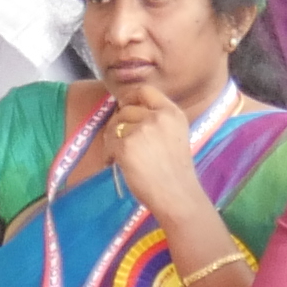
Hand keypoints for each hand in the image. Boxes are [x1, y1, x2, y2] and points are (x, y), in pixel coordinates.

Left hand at [95, 87, 209, 229]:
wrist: (177, 196)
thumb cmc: (175, 172)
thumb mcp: (175, 136)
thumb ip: (158, 121)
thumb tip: (126, 110)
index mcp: (173, 113)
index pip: (146, 91)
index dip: (130, 97)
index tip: (123, 106)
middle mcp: (158, 117)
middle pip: (126, 109)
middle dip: (118, 124)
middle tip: (118, 141)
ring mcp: (142, 130)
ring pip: (114, 125)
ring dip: (111, 140)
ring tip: (118, 156)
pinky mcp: (126, 146)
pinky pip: (108, 143)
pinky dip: (108, 154)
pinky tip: (115, 164)